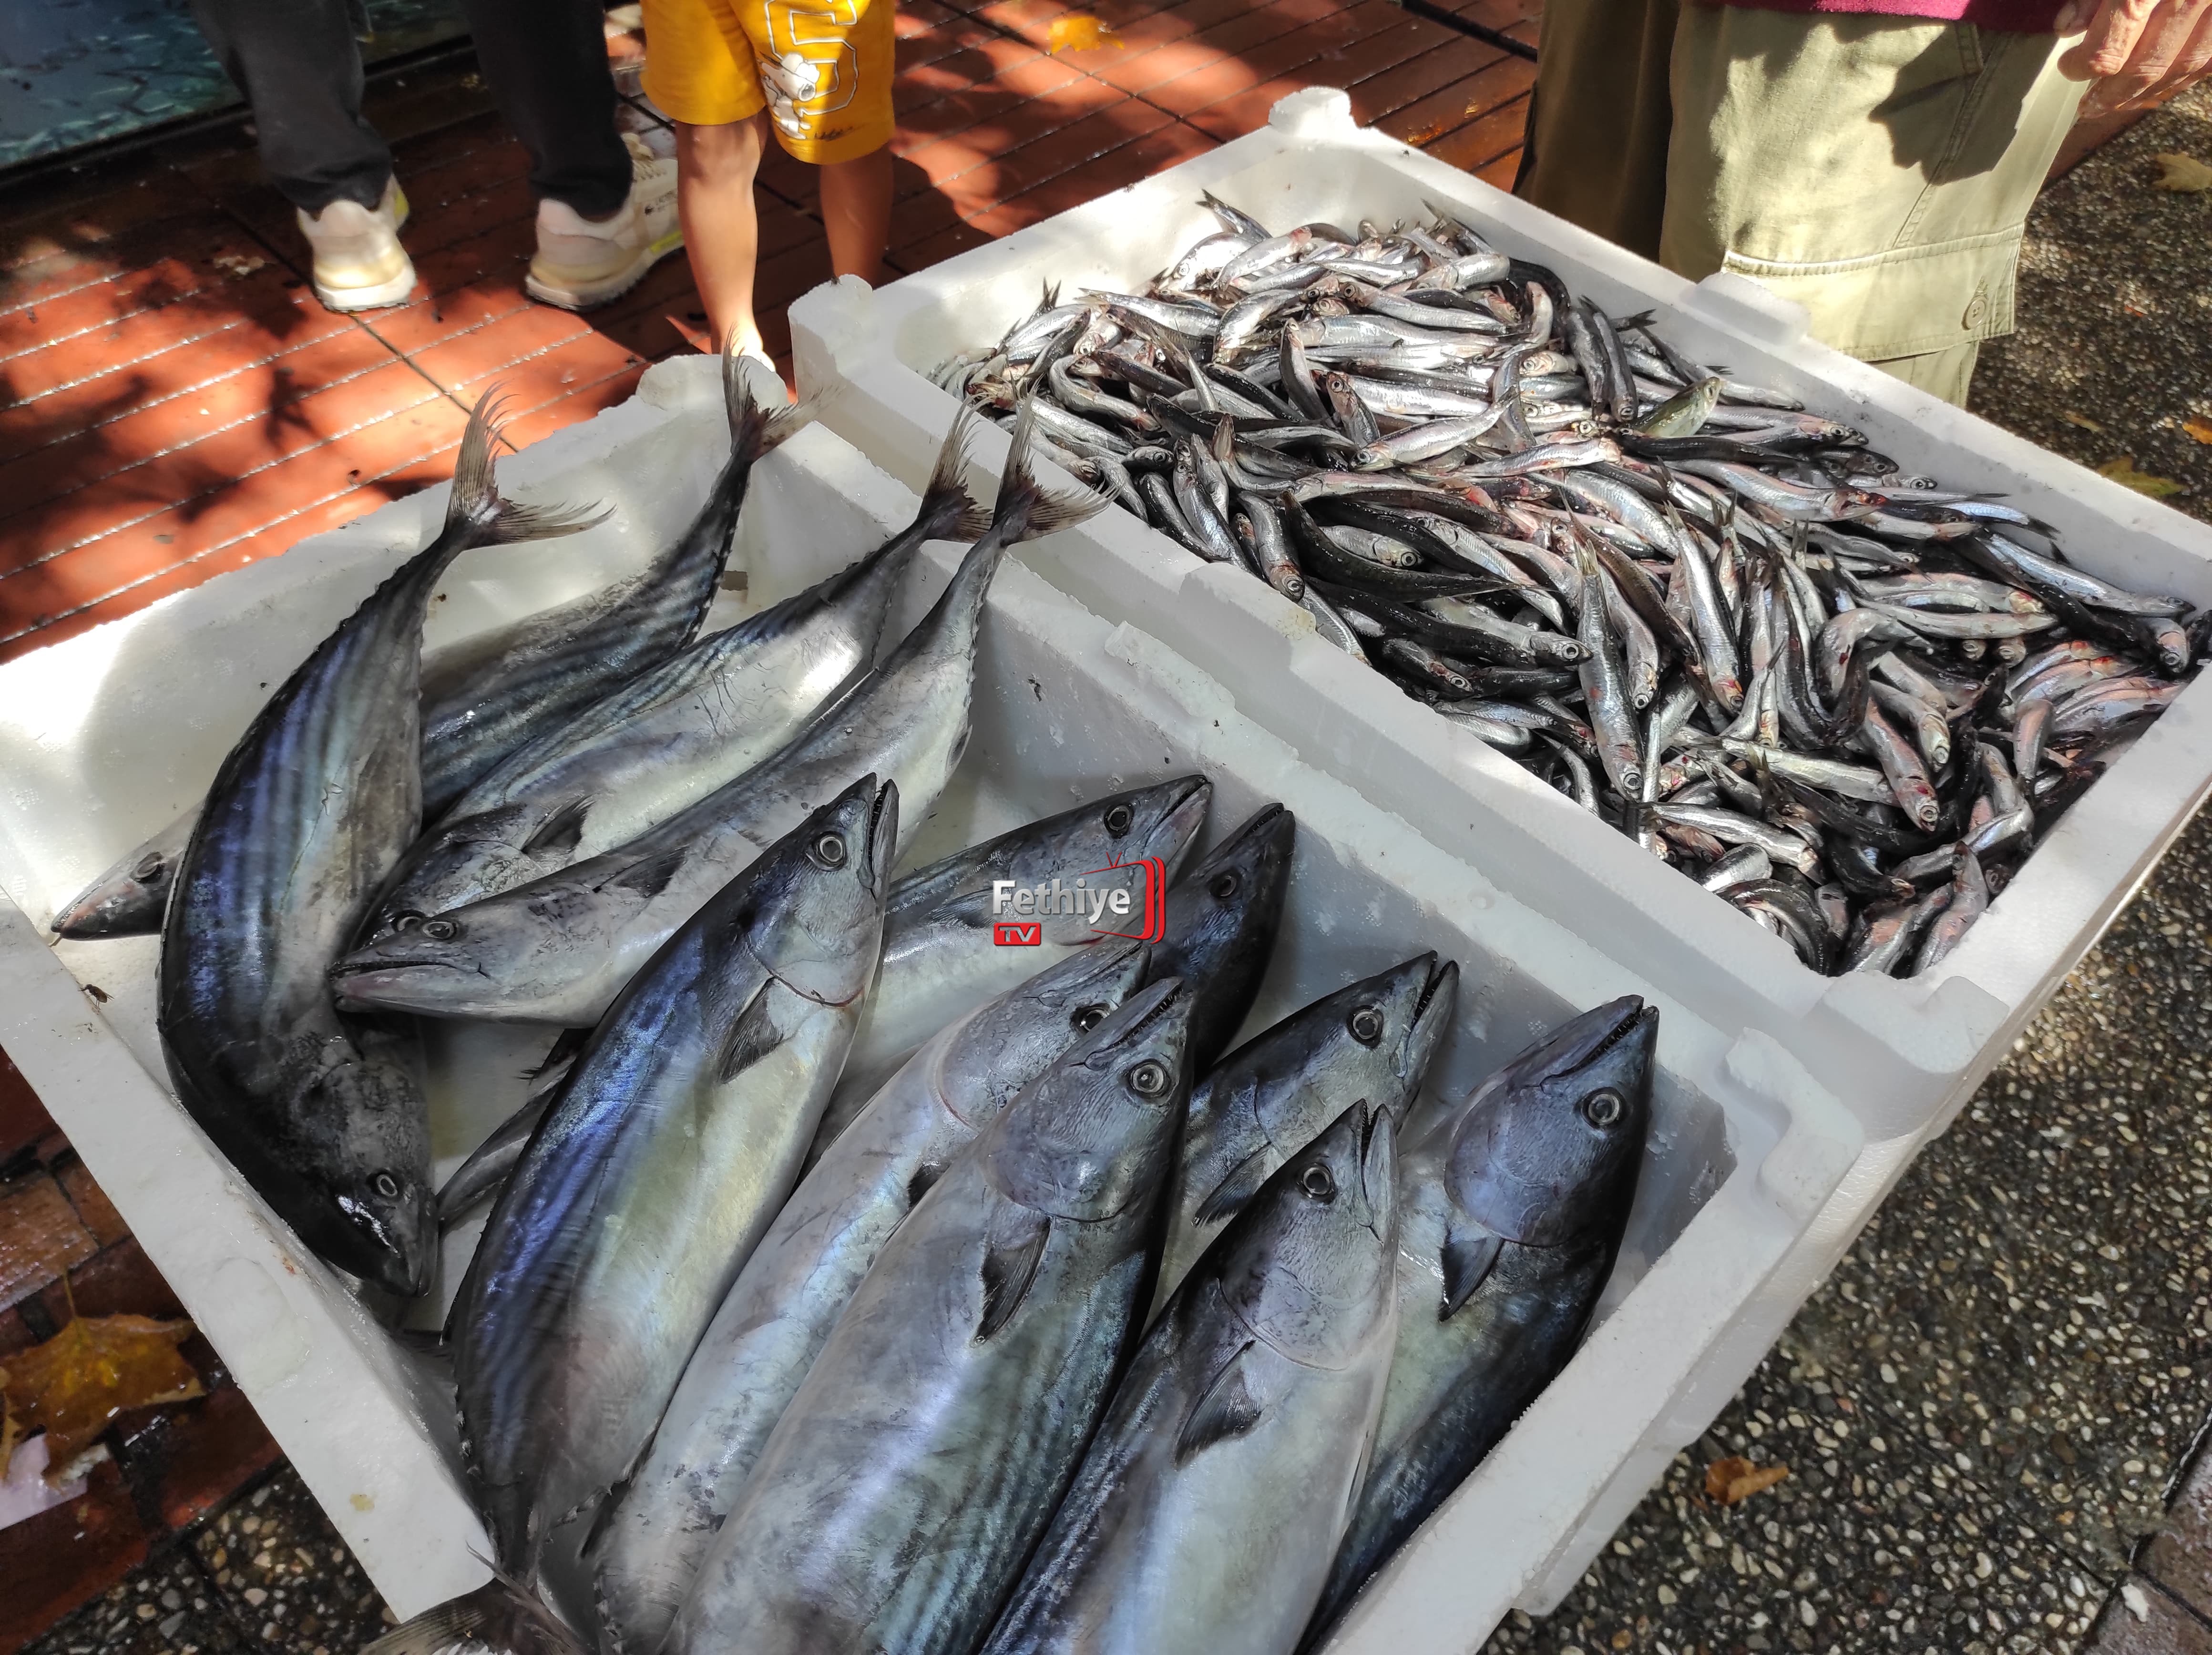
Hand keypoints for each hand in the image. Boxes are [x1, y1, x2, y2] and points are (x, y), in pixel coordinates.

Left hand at [2051, 0, 2211, 117]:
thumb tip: (2065, 29)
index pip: (2106, 52)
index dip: (2081, 67)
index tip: (2069, 66)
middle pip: (2144, 68)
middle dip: (2112, 94)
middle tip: (2090, 106)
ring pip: (2182, 66)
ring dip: (2148, 91)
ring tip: (2119, 103)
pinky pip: (2209, 56)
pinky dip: (2184, 75)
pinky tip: (2160, 84)